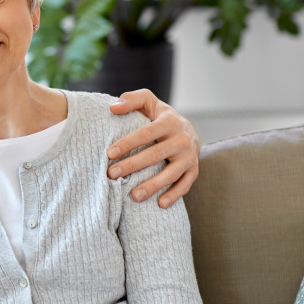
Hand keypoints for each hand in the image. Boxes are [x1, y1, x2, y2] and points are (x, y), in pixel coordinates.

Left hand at [105, 89, 199, 208]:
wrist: (187, 130)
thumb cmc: (159, 116)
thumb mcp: (148, 101)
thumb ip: (131, 99)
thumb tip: (112, 107)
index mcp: (170, 121)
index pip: (146, 133)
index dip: (127, 143)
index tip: (109, 153)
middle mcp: (182, 139)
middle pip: (155, 155)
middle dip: (132, 165)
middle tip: (111, 174)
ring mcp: (189, 156)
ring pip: (171, 173)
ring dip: (152, 186)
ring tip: (133, 196)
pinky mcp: (194, 170)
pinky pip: (185, 185)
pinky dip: (174, 195)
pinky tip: (160, 204)